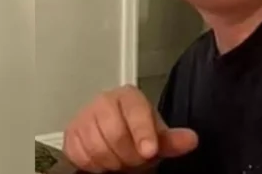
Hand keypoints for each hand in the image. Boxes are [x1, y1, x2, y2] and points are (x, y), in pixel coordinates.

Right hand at [63, 85, 198, 172]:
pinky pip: (80, 156)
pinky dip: (94, 165)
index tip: (150, 151)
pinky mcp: (70, 134)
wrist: (113, 137)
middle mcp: (104, 101)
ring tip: (120, 160)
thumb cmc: (136, 134)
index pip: (135, 112)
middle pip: (115, 134)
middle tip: (136, 160)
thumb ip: (172, 140)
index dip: (143, 133)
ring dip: (111, 162)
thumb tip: (191, 140)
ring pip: (96, 147)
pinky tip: (104, 162)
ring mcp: (84, 116)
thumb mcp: (157, 137)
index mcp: (129, 96)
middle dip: (128, 155)